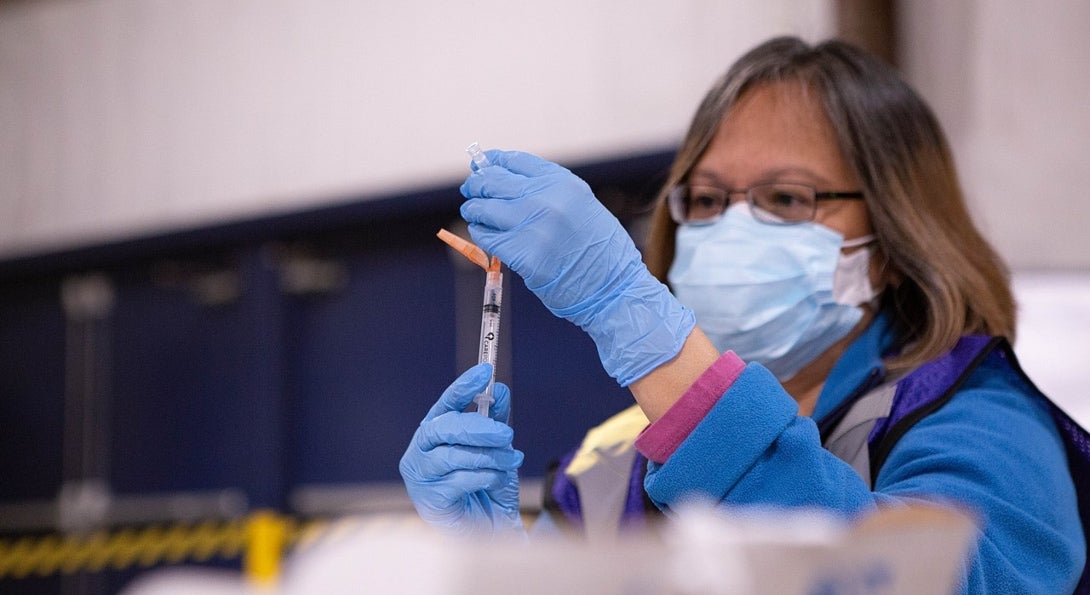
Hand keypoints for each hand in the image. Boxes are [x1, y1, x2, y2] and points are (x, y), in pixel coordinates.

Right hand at [399, 363, 524, 537]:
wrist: (489, 529)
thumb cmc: (485, 486)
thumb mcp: (494, 448)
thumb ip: (495, 420)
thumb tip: (499, 390)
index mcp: (434, 433)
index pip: (445, 404)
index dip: (463, 386)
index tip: (485, 370)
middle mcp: (421, 451)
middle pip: (443, 428)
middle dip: (478, 427)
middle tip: (506, 431)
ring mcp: (422, 477)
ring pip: (454, 456)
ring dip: (488, 456)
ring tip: (511, 459)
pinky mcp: (430, 501)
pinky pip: (460, 481)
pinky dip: (485, 477)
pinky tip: (497, 479)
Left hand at [460, 150, 694, 385]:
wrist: (612, 289)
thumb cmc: (601, 252)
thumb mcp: (582, 207)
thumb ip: (549, 193)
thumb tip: (509, 183)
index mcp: (562, 183)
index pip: (516, 161)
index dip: (494, 162)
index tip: (484, 164)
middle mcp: (545, 199)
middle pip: (493, 181)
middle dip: (478, 184)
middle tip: (471, 190)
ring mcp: (530, 226)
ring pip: (483, 208)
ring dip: (475, 210)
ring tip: (474, 214)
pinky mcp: (520, 253)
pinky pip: (486, 237)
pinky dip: (481, 234)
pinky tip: (484, 235)